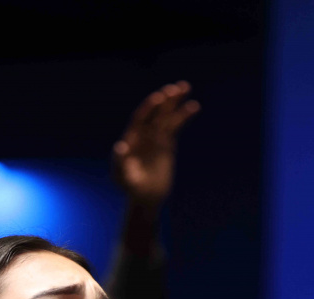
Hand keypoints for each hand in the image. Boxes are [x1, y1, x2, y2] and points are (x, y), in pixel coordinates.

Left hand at [112, 82, 199, 208]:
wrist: (145, 197)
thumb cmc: (130, 187)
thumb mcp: (122, 177)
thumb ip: (119, 162)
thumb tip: (119, 146)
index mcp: (132, 138)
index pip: (140, 118)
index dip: (149, 108)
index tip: (158, 98)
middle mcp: (144, 134)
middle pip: (155, 113)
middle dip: (165, 100)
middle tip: (176, 88)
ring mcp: (156, 137)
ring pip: (167, 115)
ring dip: (175, 102)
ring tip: (185, 86)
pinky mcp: (167, 143)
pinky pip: (176, 126)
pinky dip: (184, 115)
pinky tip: (194, 106)